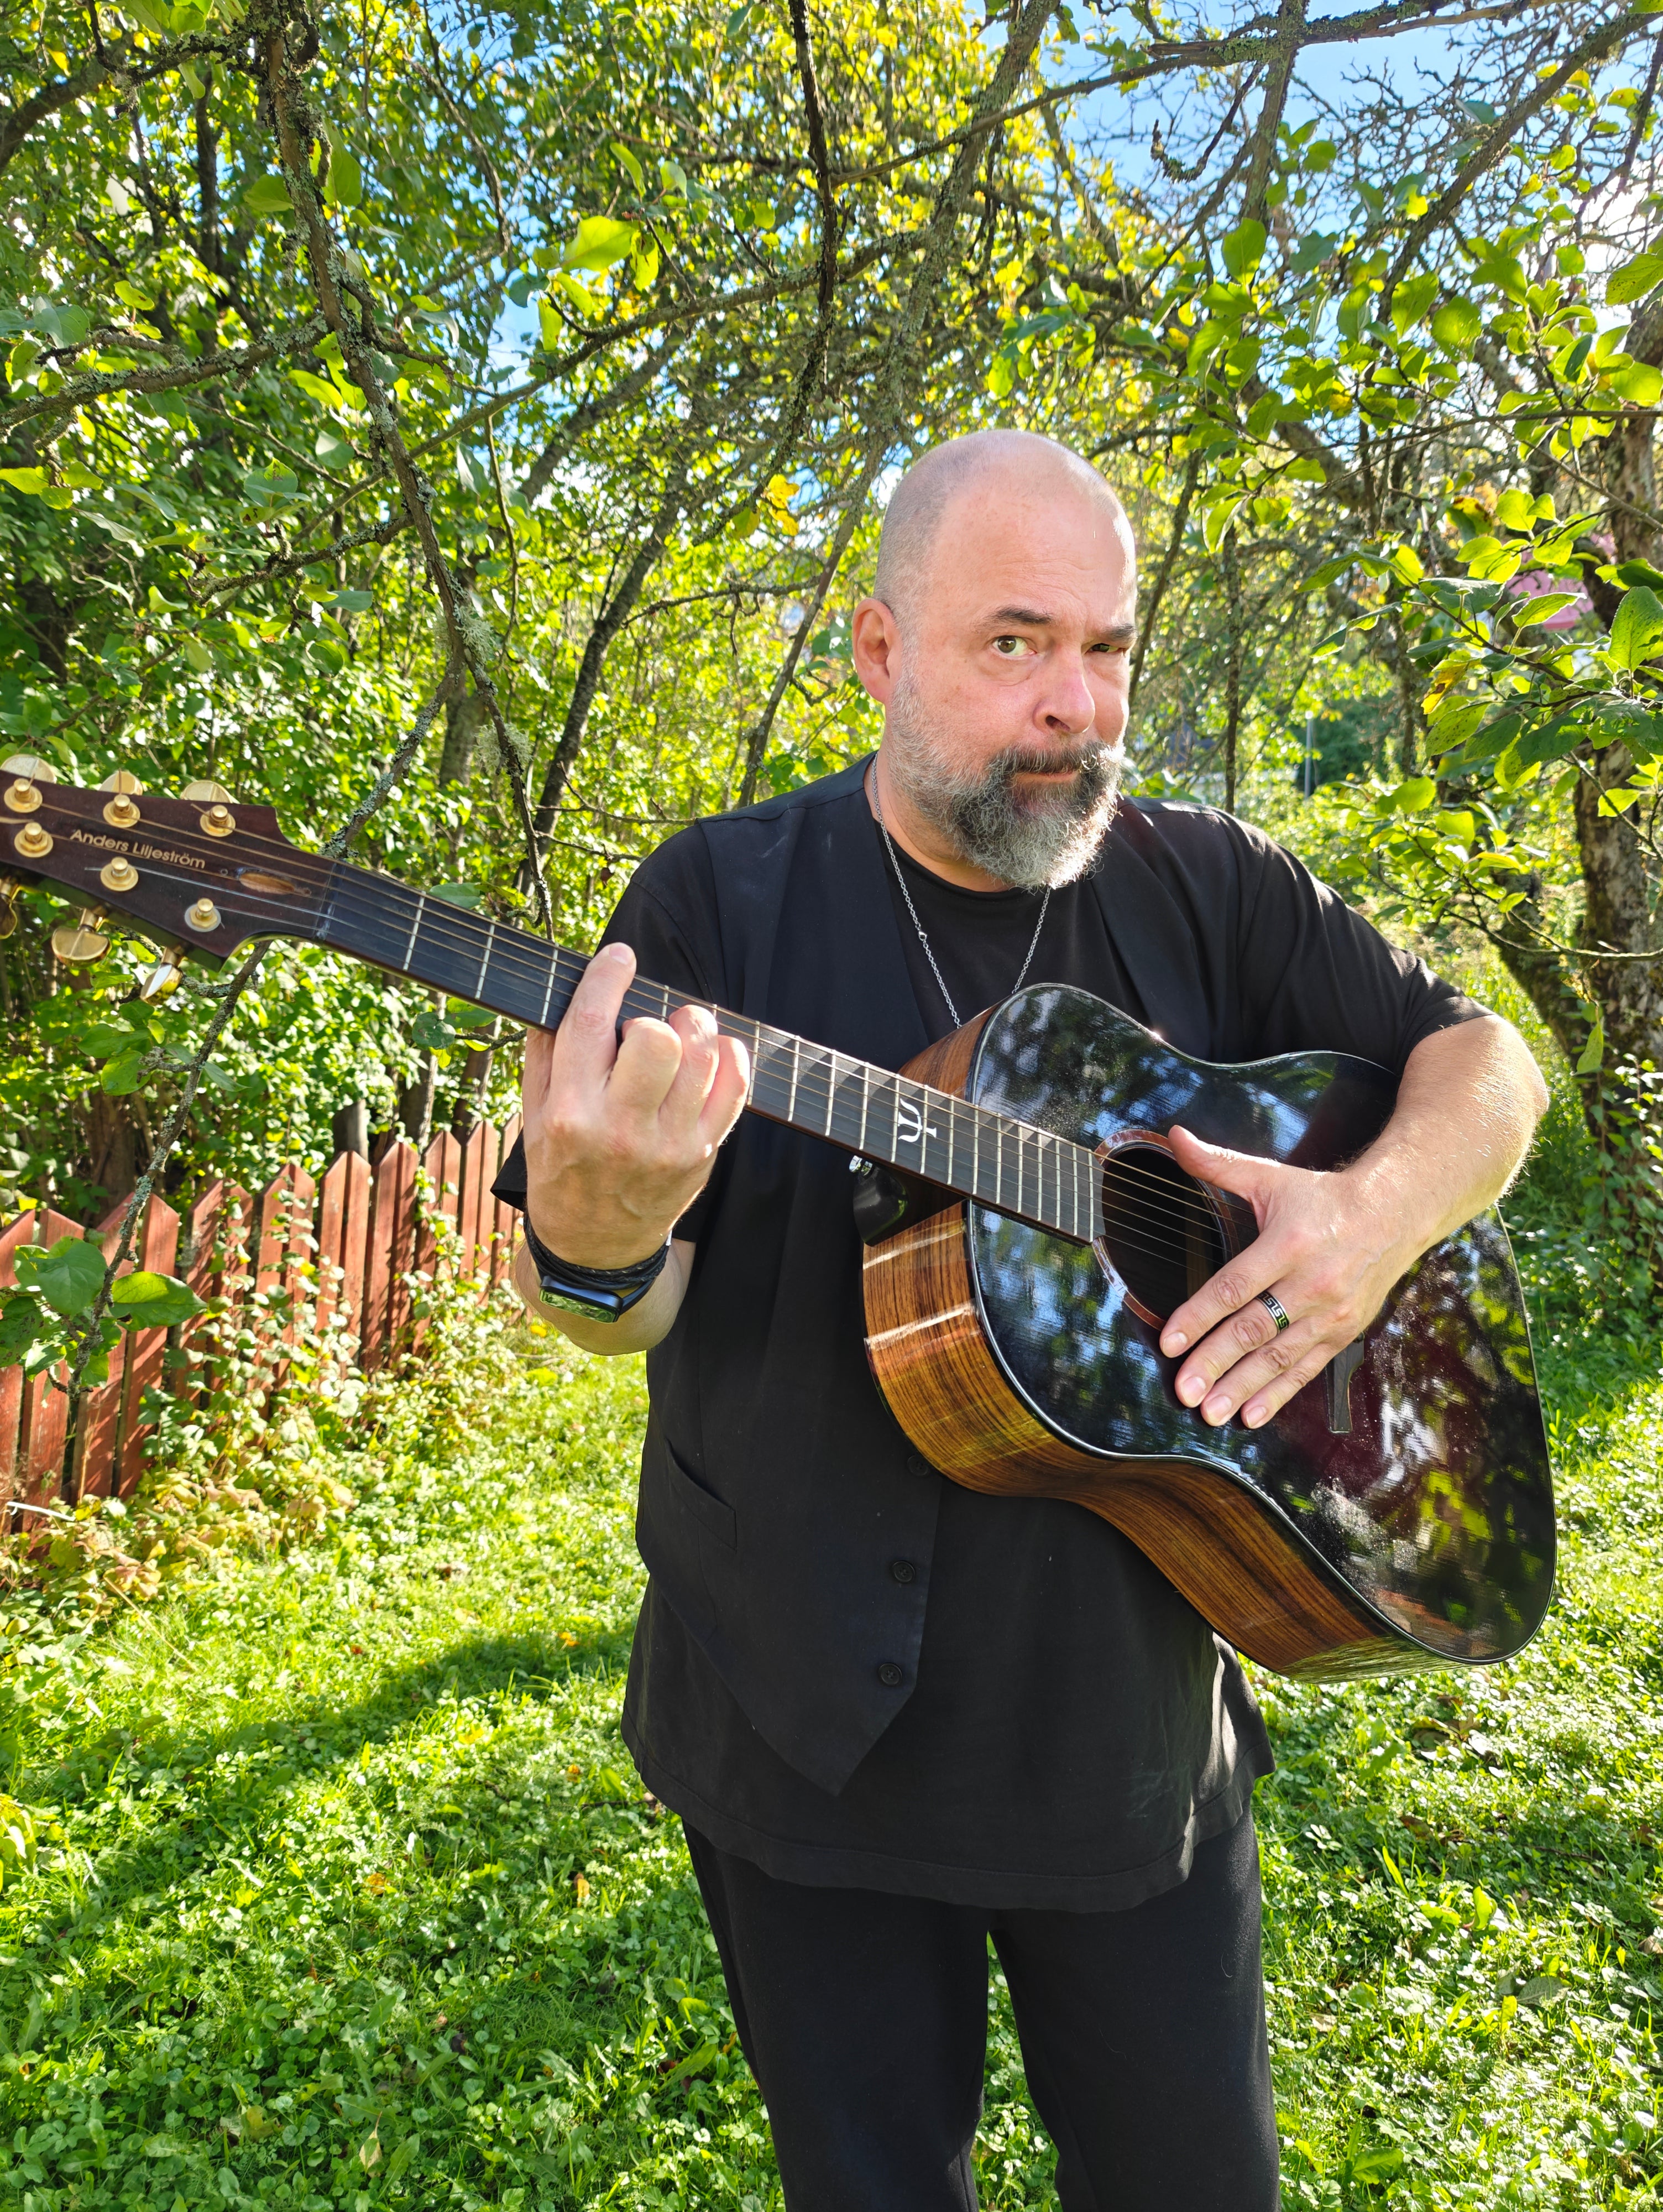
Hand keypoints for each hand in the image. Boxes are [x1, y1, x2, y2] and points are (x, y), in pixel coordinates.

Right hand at [521, 942, 749, 1267]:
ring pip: (701, 1056)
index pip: (593, 1024)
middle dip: (652, 1017)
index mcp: (571, 1114)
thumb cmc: (562, 1172)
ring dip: (692, 1029)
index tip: (619, 957)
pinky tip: (709, 1053)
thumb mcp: (535, 1116)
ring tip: (677, 1035)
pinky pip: (735, 1086)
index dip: (609, 976)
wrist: (596, 1247)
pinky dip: (728, 1056)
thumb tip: (567, 989)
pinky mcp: (702, 1152)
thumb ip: (547, 1053)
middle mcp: (622, 1129)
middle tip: (644, 1028)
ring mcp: (669, 1143)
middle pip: (656, 1038)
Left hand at [1155, 1125, 1416, 1429]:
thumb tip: (1175, 1137)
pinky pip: (1306, 1369)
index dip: (1198, 1317)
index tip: (1170, 1342)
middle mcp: (1311, 1283)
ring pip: (1278, 1357)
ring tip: (1211, 1412)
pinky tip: (1252, 1413)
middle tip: (1184, 1392)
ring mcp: (1330, 1312)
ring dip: (1242, 1387)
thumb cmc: (1324, 1197)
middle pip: (1253, 1330)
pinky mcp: (1343, 1332)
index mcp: (1287, 1244)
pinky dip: (1279, 1393)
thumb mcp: (1271, 1176)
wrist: (1396, 1212)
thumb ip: (1219, 1164)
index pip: (1234, 1287)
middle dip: (1215, 1364)